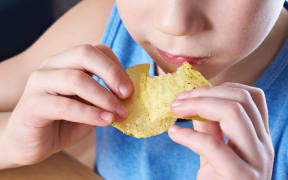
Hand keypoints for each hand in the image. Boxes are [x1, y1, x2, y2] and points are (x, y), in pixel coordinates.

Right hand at [1, 44, 132, 166]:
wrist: (33, 143)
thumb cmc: (65, 122)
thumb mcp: (92, 107)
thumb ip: (107, 98)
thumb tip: (131, 96)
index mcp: (67, 62)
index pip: (96, 50)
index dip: (116, 67)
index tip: (130, 90)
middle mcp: (52, 65)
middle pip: (84, 53)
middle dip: (111, 73)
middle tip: (127, 95)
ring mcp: (39, 82)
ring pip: (76, 79)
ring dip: (103, 97)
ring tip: (119, 114)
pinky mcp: (31, 104)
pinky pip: (65, 105)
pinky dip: (89, 113)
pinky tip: (105, 121)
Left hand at [168, 82, 273, 179]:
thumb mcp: (214, 151)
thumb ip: (208, 126)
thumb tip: (192, 102)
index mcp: (259, 136)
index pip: (252, 96)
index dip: (221, 87)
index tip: (194, 92)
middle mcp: (262, 145)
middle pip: (240, 100)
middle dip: (204, 93)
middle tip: (178, 100)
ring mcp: (254, 161)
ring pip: (233, 113)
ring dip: (198, 105)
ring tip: (175, 110)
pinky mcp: (239, 176)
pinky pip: (213, 145)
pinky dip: (189, 135)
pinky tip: (174, 133)